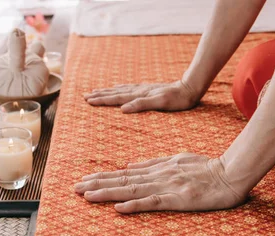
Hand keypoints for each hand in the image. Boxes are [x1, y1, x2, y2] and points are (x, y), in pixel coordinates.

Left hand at [74, 153, 246, 212]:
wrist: (232, 172)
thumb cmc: (206, 168)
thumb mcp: (176, 159)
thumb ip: (152, 163)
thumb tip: (127, 167)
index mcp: (156, 168)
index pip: (123, 174)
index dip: (102, 178)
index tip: (83, 181)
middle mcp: (157, 176)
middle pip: (122, 181)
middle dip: (97, 185)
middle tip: (74, 188)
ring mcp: (167, 187)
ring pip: (132, 190)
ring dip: (108, 193)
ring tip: (87, 196)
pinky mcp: (178, 199)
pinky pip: (153, 203)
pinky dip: (135, 205)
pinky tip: (118, 209)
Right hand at [83, 80, 199, 112]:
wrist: (189, 87)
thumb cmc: (176, 100)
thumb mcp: (160, 103)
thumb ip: (141, 105)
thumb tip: (123, 109)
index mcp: (138, 95)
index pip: (116, 98)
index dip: (101, 100)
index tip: (88, 100)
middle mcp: (138, 90)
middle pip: (114, 93)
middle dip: (99, 95)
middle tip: (85, 96)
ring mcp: (142, 89)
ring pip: (119, 90)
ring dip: (106, 91)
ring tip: (95, 91)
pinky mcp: (147, 89)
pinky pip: (128, 88)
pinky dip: (118, 88)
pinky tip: (116, 88)